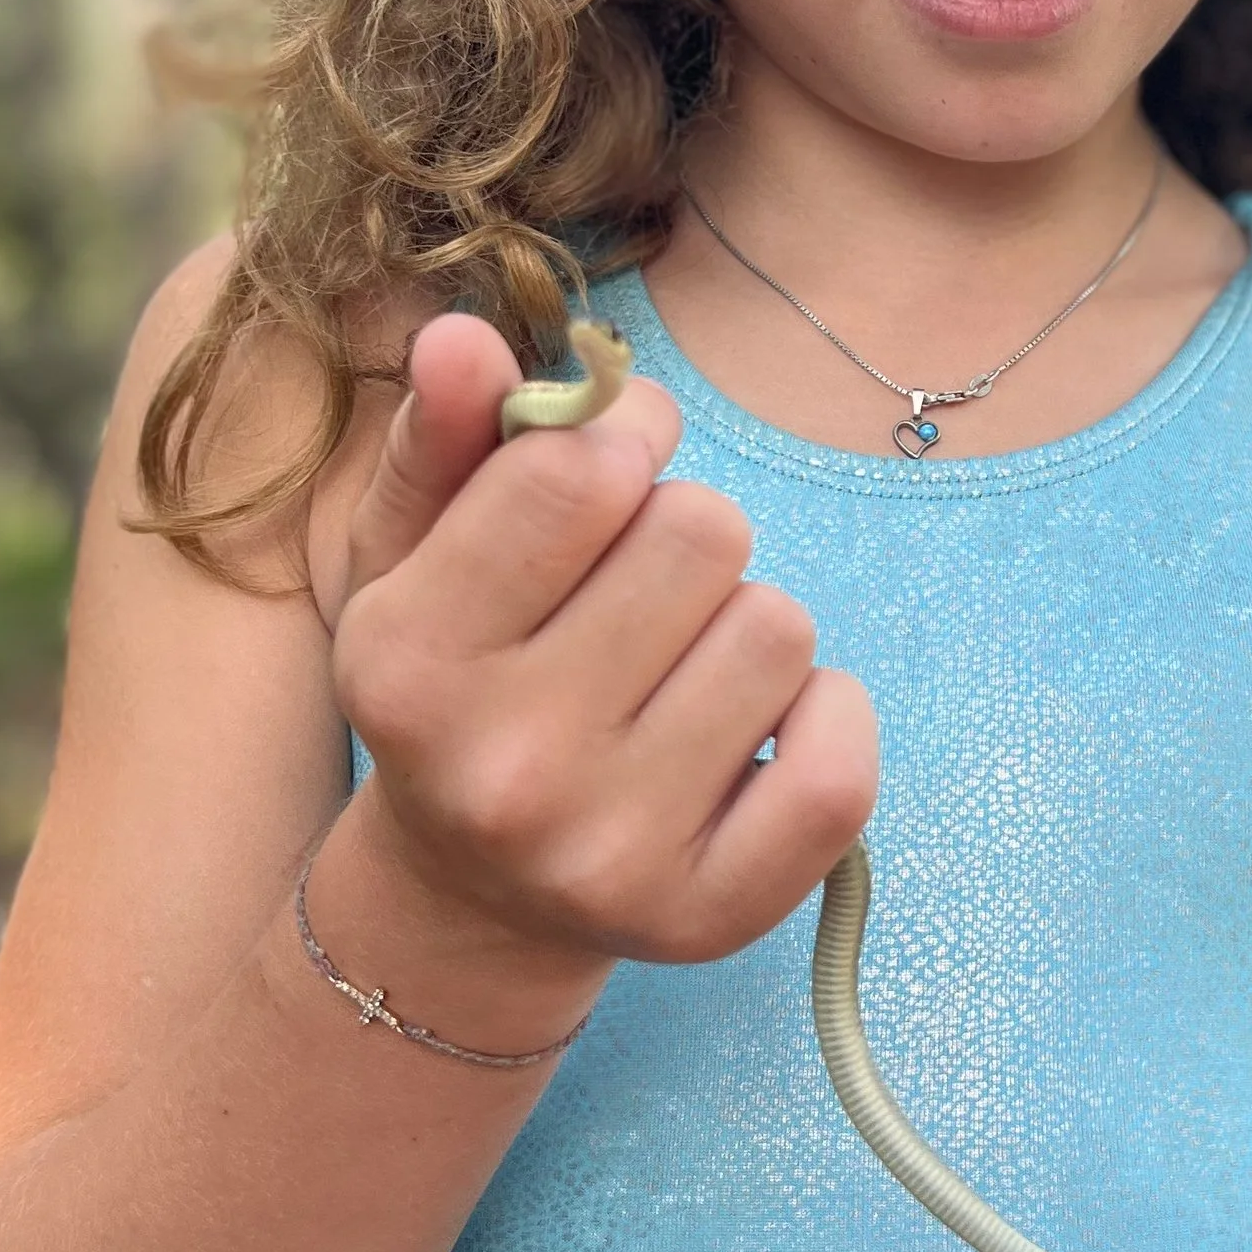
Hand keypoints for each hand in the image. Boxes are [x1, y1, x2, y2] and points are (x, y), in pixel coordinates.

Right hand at [325, 311, 876, 1002]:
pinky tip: (753, 734)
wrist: (470, 902)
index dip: (624, 438)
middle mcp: (506, 768)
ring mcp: (613, 855)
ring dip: (745, 626)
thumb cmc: (459, 687)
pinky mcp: (714, 916)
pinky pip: (840, 759)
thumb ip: (443, 441)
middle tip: (638, 596)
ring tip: (675, 673)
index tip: (613, 467)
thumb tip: (463, 335)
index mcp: (411, 664)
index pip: (578, 472)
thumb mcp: (414, 560)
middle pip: (700, 535)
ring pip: (779, 629)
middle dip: (683, 535)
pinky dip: (824, 718)